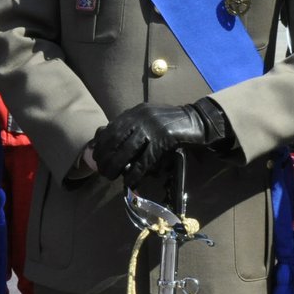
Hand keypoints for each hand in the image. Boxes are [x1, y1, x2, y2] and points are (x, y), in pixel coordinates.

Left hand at [90, 100, 230, 187]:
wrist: (197, 120)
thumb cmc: (172, 123)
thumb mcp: (148, 119)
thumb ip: (131, 126)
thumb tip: (110, 139)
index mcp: (135, 112)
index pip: (110, 128)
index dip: (100, 145)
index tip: (96, 158)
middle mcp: (140, 117)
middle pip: (115, 140)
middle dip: (105, 158)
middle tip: (102, 172)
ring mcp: (152, 127)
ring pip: (126, 151)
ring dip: (116, 167)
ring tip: (111, 178)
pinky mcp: (164, 139)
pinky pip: (145, 160)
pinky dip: (135, 173)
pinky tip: (130, 182)